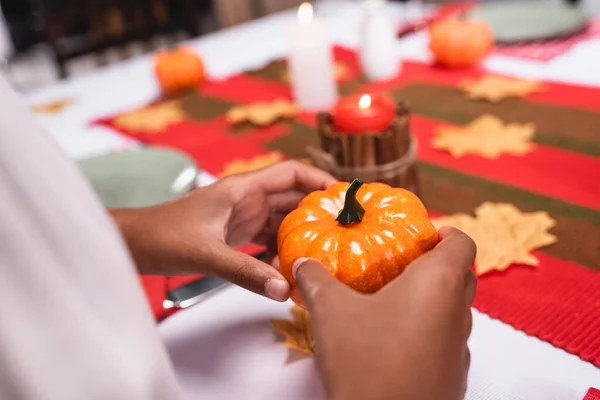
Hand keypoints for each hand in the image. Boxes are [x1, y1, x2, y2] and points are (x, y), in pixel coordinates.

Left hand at [112, 160, 336, 300]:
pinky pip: (267, 239)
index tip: (344, 198)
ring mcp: (241, 217)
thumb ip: (245, 272)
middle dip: (317, 212)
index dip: (319, 181)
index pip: (291, 173)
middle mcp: (246, 199)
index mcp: (242, 188)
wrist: (135, 244)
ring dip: (300, 234)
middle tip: (344, 232)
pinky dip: (280, 251)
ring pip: (282, 220)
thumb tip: (284, 290)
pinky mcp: (235, 234)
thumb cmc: (163, 236)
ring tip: (325, 252)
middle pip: (292, 198)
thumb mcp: (207, 253)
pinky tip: (289, 269)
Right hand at [294, 227, 475, 399]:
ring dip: (431, 298)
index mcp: (439, 284)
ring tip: (390, 300)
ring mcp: (459, 348)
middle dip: (436, 262)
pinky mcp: (452, 376)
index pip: (462, 242)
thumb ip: (316, 279)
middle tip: (401, 261)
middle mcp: (458, 314)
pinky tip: (391, 340)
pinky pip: (445, 341)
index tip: (422, 231)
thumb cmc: (366, 361)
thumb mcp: (331, 311)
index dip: (446, 230)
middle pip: (462, 274)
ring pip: (454, 310)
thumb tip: (304, 264)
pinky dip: (427, 330)